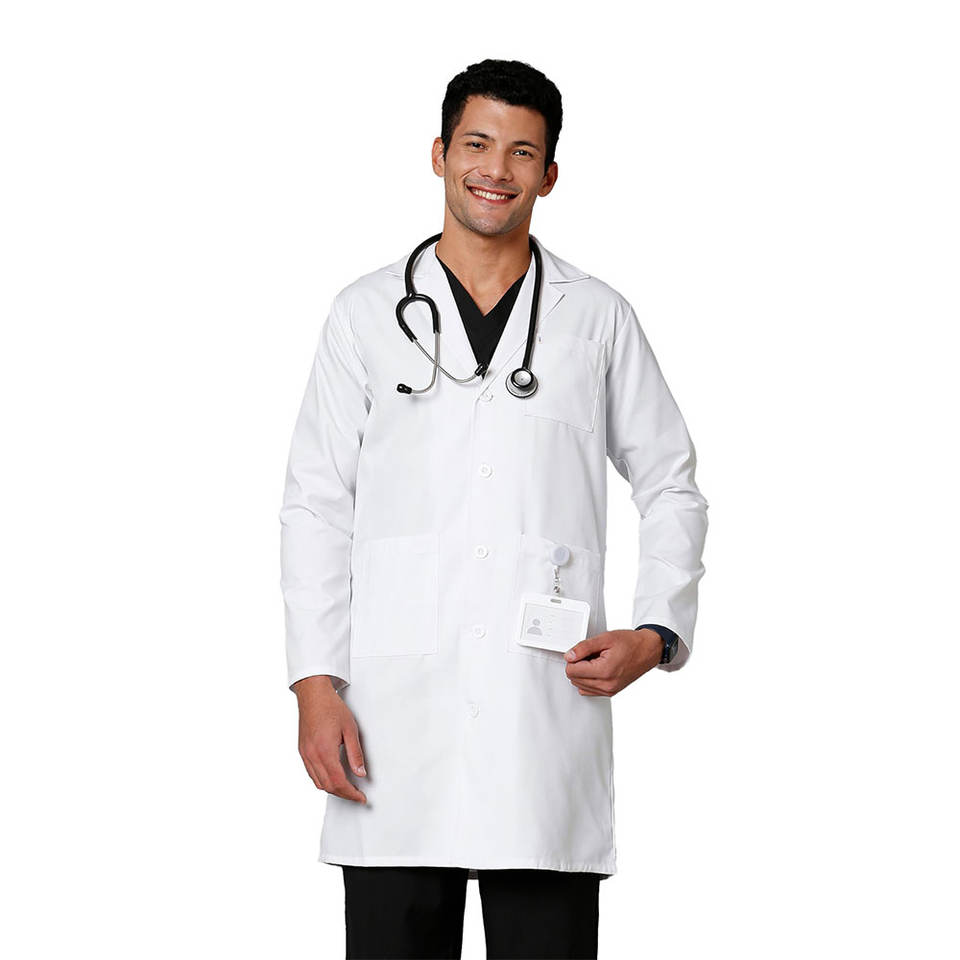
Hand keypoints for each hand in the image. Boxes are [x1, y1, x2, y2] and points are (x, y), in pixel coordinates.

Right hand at [293, 675, 367, 803]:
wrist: (313, 695)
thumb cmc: (331, 708)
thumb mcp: (350, 729)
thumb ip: (355, 754)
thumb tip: (361, 773)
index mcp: (325, 751)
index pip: (338, 782)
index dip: (351, 793)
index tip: (361, 797)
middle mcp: (312, 755)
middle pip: (327, 786)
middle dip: (343, 794)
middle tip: (357, 794)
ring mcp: (305, 754)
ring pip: (317, 783)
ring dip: (332, 789)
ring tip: (347, 788)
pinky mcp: (302, 751)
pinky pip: (311, 774)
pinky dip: (322, 781)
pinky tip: (332, 777)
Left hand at [563, 628, 663, 696]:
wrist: (647, 650)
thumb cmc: (630, 643)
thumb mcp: (605, 638)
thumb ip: (584, 647)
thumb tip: (569, 656)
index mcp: (605, 671)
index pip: (572, 671)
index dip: (573, 658)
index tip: (582, 651)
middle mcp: (607, 685)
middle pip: (574, 679)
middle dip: (578, 665)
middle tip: (591, 655)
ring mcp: (609, 691)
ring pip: (580, 686)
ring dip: (583, 673)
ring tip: (597, 661)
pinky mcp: (611, 692)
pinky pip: (588, 690)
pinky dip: (588, 680)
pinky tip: (598, 669)